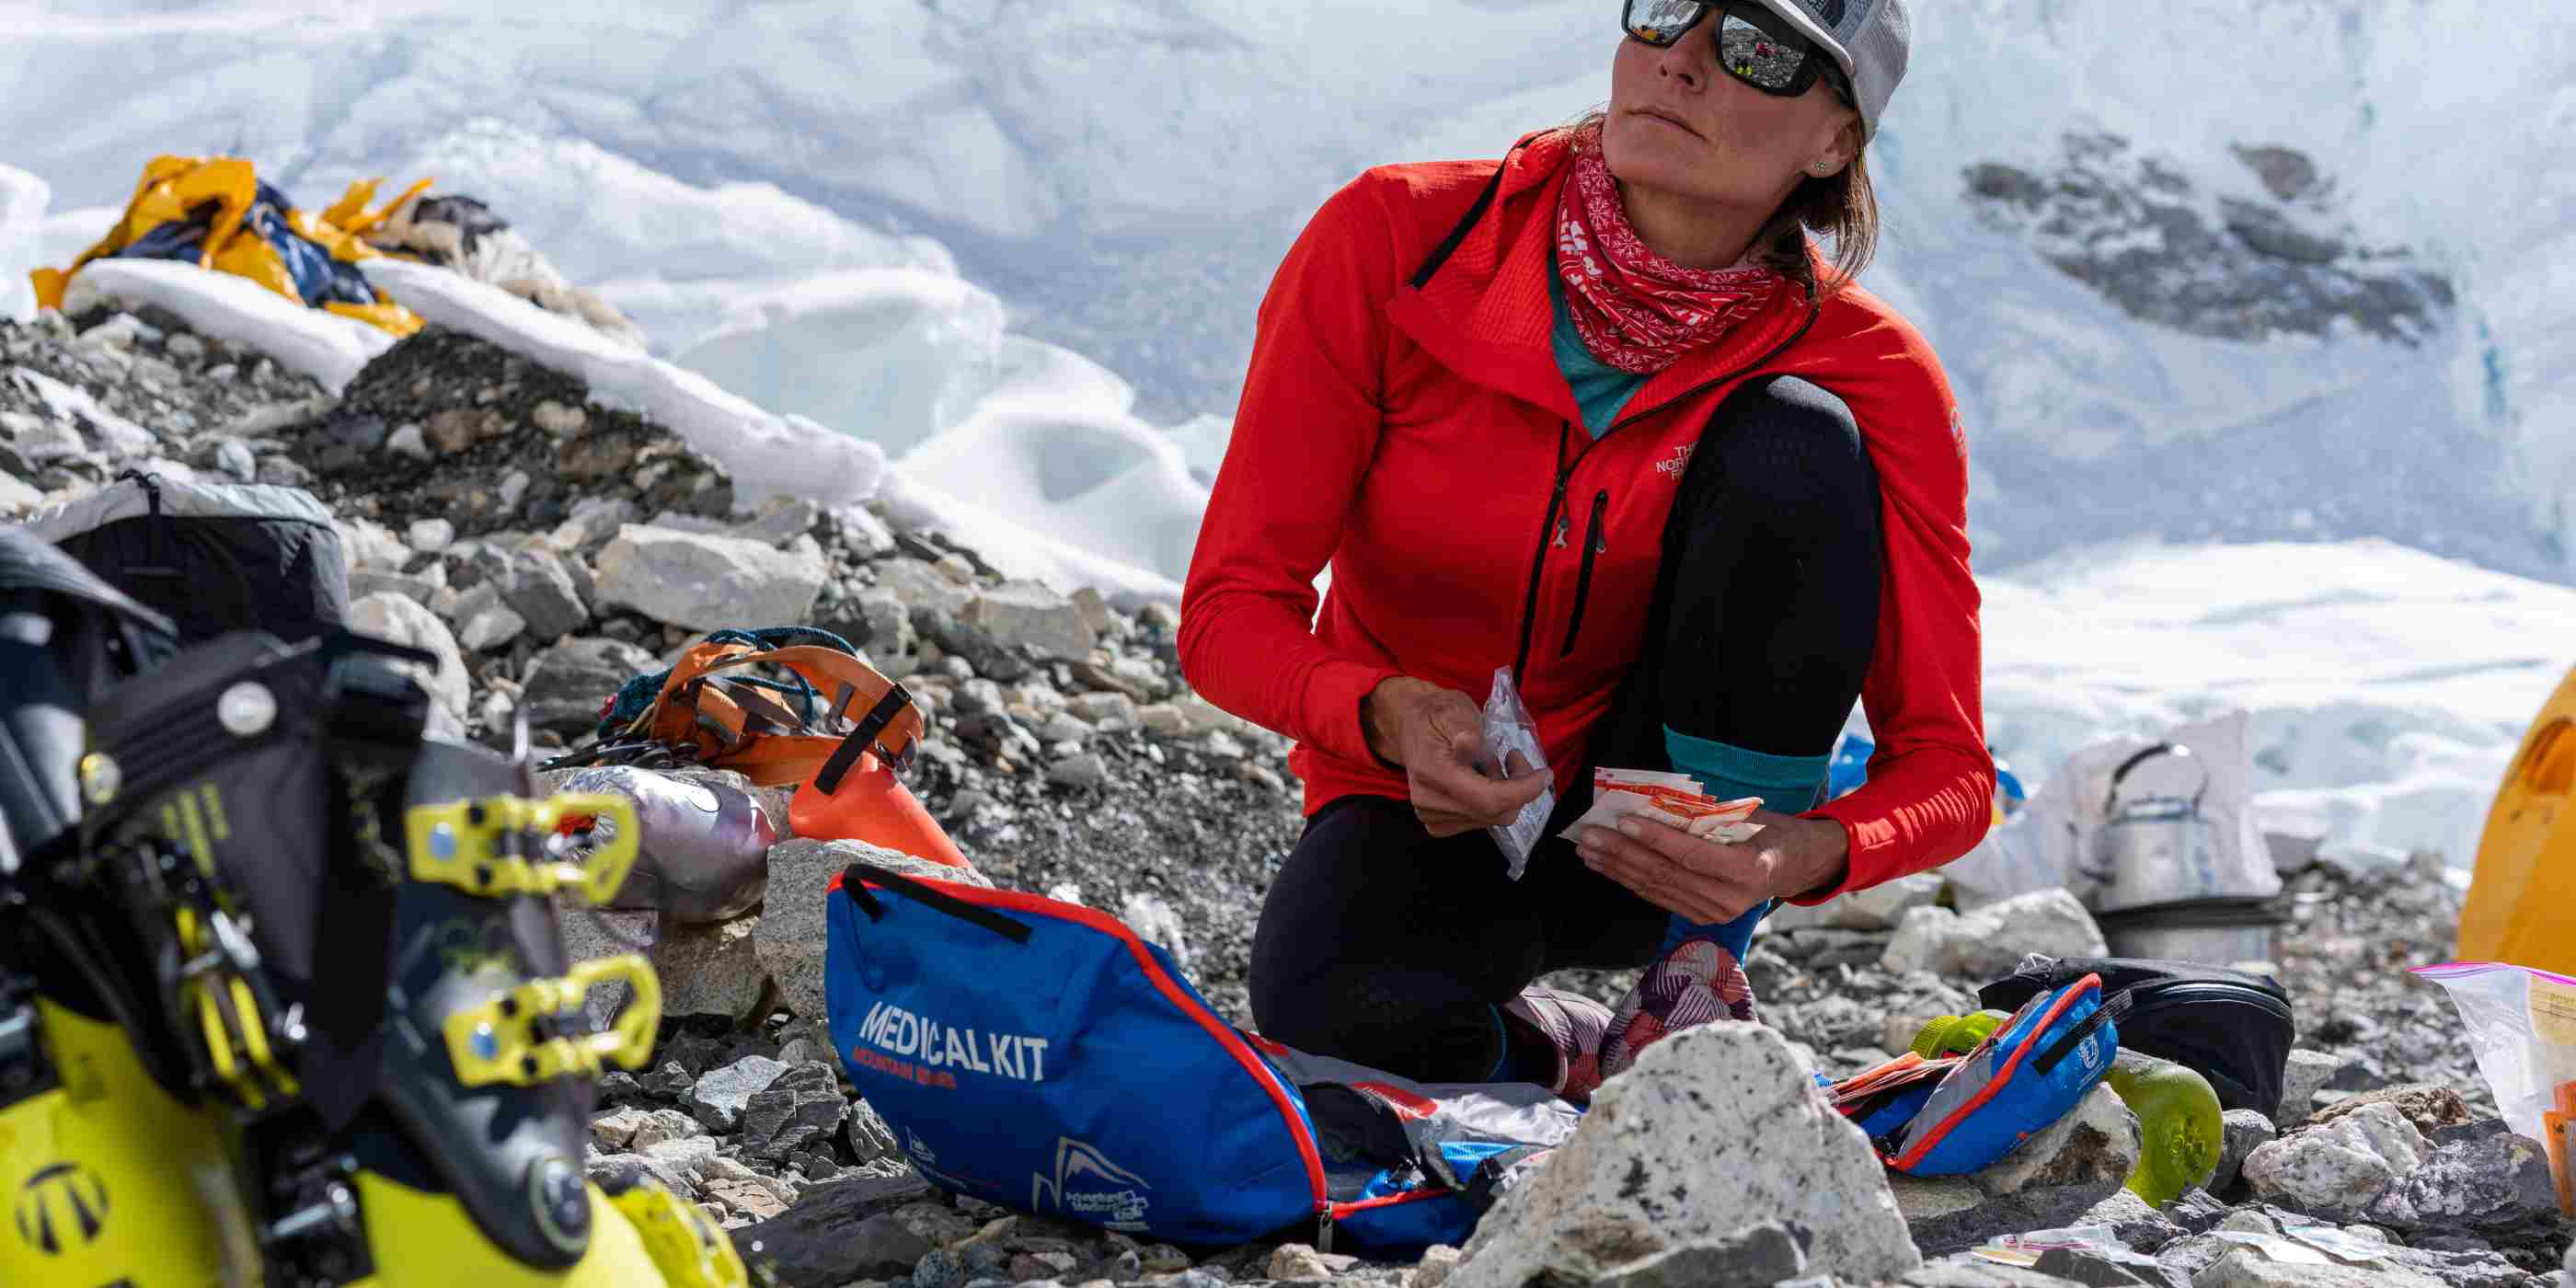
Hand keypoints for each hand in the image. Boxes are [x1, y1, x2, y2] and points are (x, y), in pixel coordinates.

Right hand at [1363, 676, 1551, 837]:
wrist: (1411, 725)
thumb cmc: (1438, 714)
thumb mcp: (1455, 710)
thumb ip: (1466, 728)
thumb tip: (1471, 743)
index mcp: (1431, 772)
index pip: (1487, 799)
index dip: (1522, 791)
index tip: (1545, 774)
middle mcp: (1428, 802)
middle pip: (1494, 813)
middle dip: (1517, 788)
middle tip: (1513, 757)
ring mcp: (1431, 816)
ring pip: (1491, 819)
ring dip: (1504, 793)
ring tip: (1491, 765)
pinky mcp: (1438, 824)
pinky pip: (1480, 821)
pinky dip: (1492, 802)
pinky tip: (1482, 780)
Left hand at [1573, 808, 1850, 924]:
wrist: (1796, 867)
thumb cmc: (1773, 831)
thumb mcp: (1750, 815)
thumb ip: (1708, 814)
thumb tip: (1655, 800)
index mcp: (1747, 870)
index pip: (1691, 855)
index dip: (1655, 839)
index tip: (1623, 820)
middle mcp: (1729, 899)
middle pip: (1666, 874)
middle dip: (1622, 853)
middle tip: (1590, 834)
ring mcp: (1715, 913)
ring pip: (1657, 888)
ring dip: (1618, 868)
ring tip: (1589, 850)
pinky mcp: (1703, 918)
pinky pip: (1660, 898)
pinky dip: (1631, 880)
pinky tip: (1608, 867)